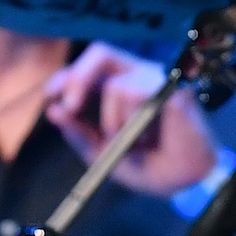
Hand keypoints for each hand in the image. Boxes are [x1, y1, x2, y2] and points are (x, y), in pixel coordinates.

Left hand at [42, 41, 221, 194]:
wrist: (185, 183)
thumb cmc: (149, 165)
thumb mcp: (103, 152)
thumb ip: (78, 132)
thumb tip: (53, 110)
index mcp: (121, 85)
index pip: (90, 65)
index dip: (67, 76)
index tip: (51, 97)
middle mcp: (139, 75)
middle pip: (100, 53)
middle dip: (78, 78)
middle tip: (71, 106)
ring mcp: (158, 79)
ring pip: (116, 85)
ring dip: (114, 120)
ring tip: (133, 141)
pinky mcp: (174, 88)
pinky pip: (137, 95)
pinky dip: (134, 122)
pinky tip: (148, 138)